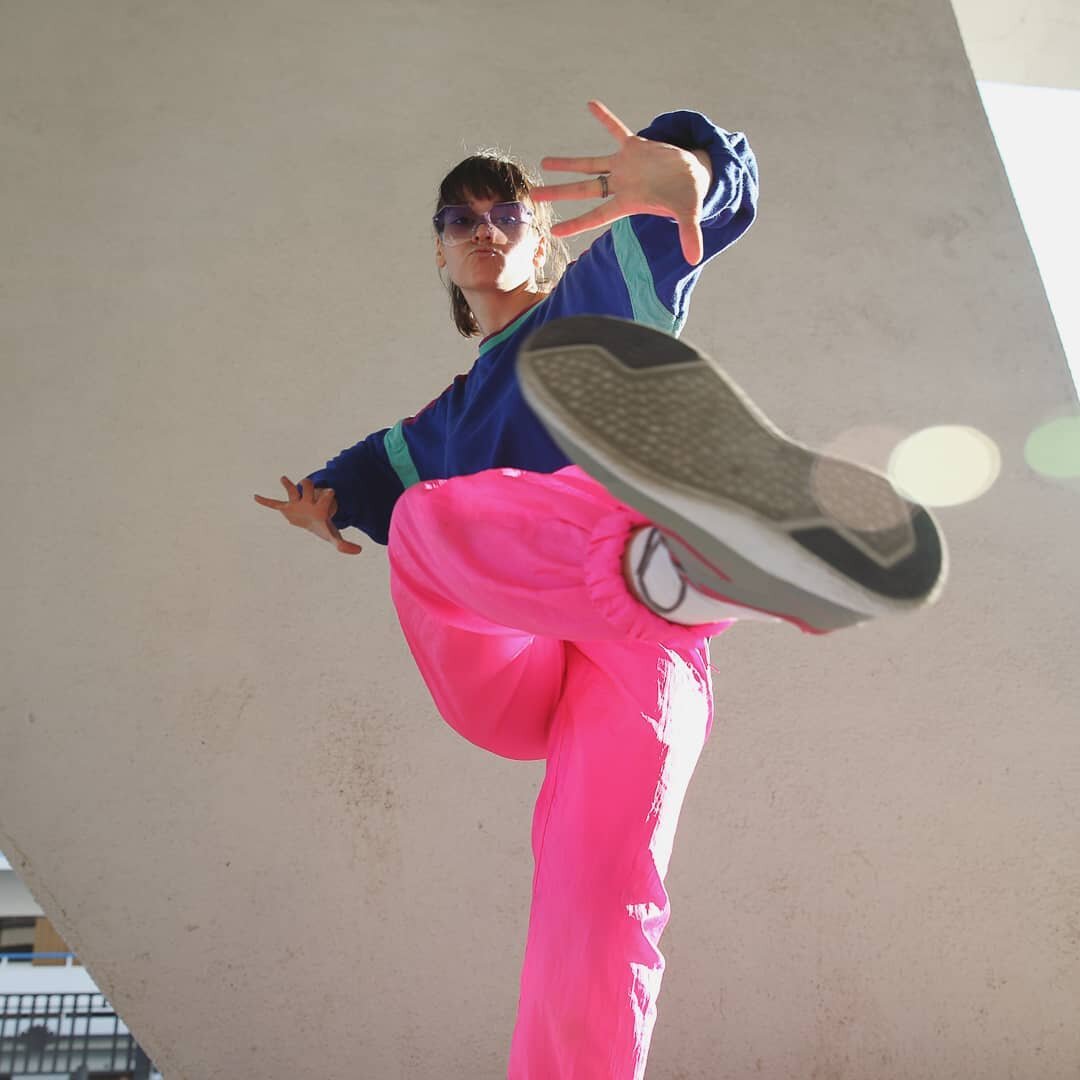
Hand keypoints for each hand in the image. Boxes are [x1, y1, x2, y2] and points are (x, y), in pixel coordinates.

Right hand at [253, 476, 362, 554]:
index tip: (332, 491)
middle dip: (309, 486)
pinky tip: (255, 497)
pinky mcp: (286, 508)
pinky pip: (274, 504)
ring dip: (288, 484)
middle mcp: (308, 501)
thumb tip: (359, 551)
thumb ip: (345, 544)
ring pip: (292, 489)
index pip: (326, 495)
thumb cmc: (324, 526)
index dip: (329, 493)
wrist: (312, 521)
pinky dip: (266, 502)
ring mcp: (297, 503)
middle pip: (308, 486)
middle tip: (307, 485)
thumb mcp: (333, 536)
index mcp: (320, 505)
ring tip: (283, 478)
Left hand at [530, 100, 712, 264]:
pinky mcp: (634, 147)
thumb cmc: (686, 198)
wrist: (693, 176)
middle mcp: (620, 185)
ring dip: (568, 164)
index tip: (554, 231)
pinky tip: (591, 105)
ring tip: (545, 163)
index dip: (576, 224)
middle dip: (559, 192)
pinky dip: (605, 118)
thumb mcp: (689, 215)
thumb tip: (694, 257)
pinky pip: (616, 129)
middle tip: (533, 194)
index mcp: (628, 202)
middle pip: (583, 190)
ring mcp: (624, 166)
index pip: (597, 216)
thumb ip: (689, 234)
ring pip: (590, 165)